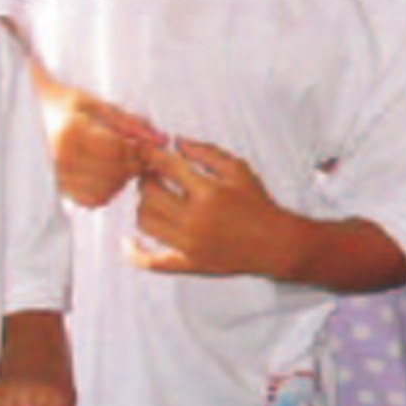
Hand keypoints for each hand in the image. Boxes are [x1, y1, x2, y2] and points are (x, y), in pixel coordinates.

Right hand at [38, 75, 159, 208]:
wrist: (26, 113)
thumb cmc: (62, 104)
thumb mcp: (95, 103)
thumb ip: (129, 121)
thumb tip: (161, 138)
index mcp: (71, 133)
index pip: (120, 149)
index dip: (143, 147)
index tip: (155, 141)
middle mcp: (61, 160)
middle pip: (116, 172)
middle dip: (136, 163)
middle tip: (142, 150)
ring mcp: (56, 179)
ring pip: (108, 190)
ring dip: (123, 178)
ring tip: (122, 159)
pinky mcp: (57, 191)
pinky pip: (93, 200)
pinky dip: (108, 189)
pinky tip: (107, 172)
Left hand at [127, 136, 291, 277]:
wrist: (276, 243)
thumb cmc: (259, 205)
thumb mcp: (238, 170)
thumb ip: (206, 152)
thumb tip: (176, 142)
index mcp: (209, 193)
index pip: (166, 166)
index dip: (151, 154)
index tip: (145, 150)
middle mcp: (195, 219)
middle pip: (149, 194)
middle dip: (146, 179)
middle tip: (152, 174)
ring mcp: (189, 244)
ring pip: (145, 221)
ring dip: (143, 206)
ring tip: (153, 200)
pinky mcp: (188, 263)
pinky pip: (152, 262)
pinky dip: (135, 253)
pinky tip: (129, 243)